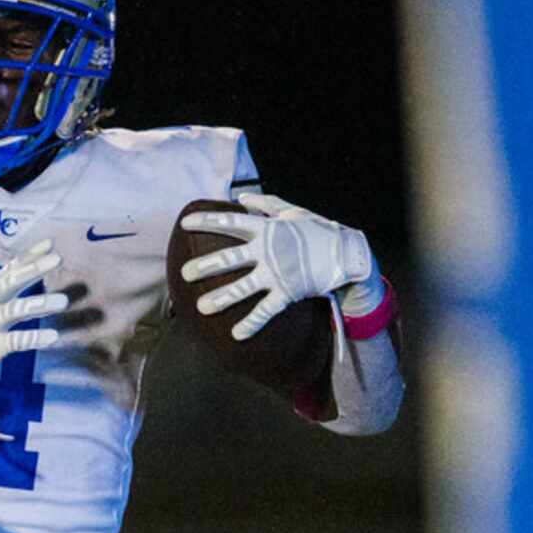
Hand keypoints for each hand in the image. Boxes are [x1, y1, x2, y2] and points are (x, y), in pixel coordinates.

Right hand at [0, 239, 68, 437]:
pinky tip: (53, 336)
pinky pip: (16, 341)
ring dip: (40, 304)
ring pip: (16, 310)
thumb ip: (3, 285)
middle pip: (12, 282)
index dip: (29, 255)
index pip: (10, 268)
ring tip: (63, 301)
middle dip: (34, 269)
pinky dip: (35, 338)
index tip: (49, 244)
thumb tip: (24, 265)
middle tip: (57, 259)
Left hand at [178, 192, 371, 339]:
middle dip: (205, 266)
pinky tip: (235, 335)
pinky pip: (265, 311)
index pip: (231, 222)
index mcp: (268, 229)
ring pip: (242, 288)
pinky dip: (251, 324)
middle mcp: (268, 251)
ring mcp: (277, 273)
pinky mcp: (288, 293)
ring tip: (200, 307)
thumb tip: (242, 197)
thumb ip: (266, 203)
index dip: (207, 221)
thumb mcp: (293, 211)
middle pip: (230, 259)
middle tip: (184, 274)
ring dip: (220, 299)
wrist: (348, 254)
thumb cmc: (318, 231)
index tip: (184, 222)